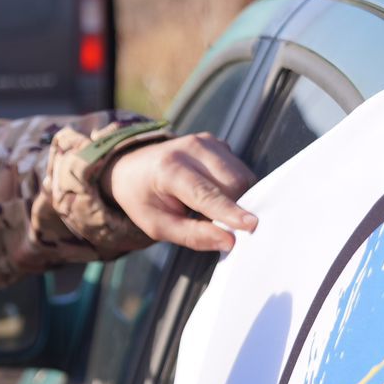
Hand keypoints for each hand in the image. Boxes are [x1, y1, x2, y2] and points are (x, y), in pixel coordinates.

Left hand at [107, 133, 256, 252]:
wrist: (132, 168)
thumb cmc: (144, 200)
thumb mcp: (157, 226)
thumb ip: (193, 235)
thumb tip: (229, 241)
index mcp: (169, 168)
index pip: (206, 193)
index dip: (229, 211)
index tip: (251, 225)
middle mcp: (191, 148)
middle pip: (233, 184)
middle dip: (236, 210)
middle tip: (220, 227)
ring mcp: (207, 142)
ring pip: (242, 177)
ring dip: (238, 200)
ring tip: (210, 211)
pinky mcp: (219, 144)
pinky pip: (241, 171)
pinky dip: (236, 190)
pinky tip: (215, 196)